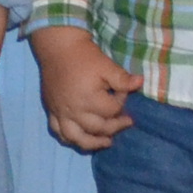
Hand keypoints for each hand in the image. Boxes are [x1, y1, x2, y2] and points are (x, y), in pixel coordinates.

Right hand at [34, 26, 138, 150]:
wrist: (58, 48)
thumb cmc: (84, 56)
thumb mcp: (106, 65)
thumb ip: (122, 79)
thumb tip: (140, 83)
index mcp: (89, 99)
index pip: (112, 110)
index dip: (122, 102)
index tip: (123, 92)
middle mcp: (74, 110)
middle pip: (98, 127)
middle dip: (115, 126)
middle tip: (126, 122)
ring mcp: (61, 113)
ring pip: (76, 138)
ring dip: (92, 143)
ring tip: (106, 142)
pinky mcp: (51, 111)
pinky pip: (59, 132)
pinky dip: (70, 139)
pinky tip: (81, 138)